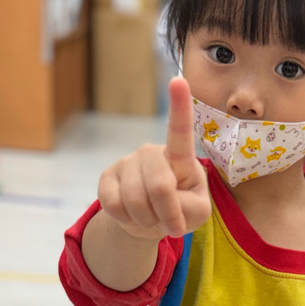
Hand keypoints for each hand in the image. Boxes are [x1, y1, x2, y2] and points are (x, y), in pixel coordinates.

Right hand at [97, 77, 210, 240]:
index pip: (180, 131)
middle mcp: (152, 153)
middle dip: (167, 214)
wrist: (149, 221)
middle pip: (160, 186)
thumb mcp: (197, 213)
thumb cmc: (180, 210)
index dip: (180, 107)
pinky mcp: (107, 177)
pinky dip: (127, 220)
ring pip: (135, 200)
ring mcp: (128, 163)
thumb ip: (191, 208)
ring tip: (151, 218)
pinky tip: (133, 215)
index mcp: (179, 157)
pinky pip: (114, 205)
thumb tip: (166, 205)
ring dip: (147, 221)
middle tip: (172, 225)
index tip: (178, 80)